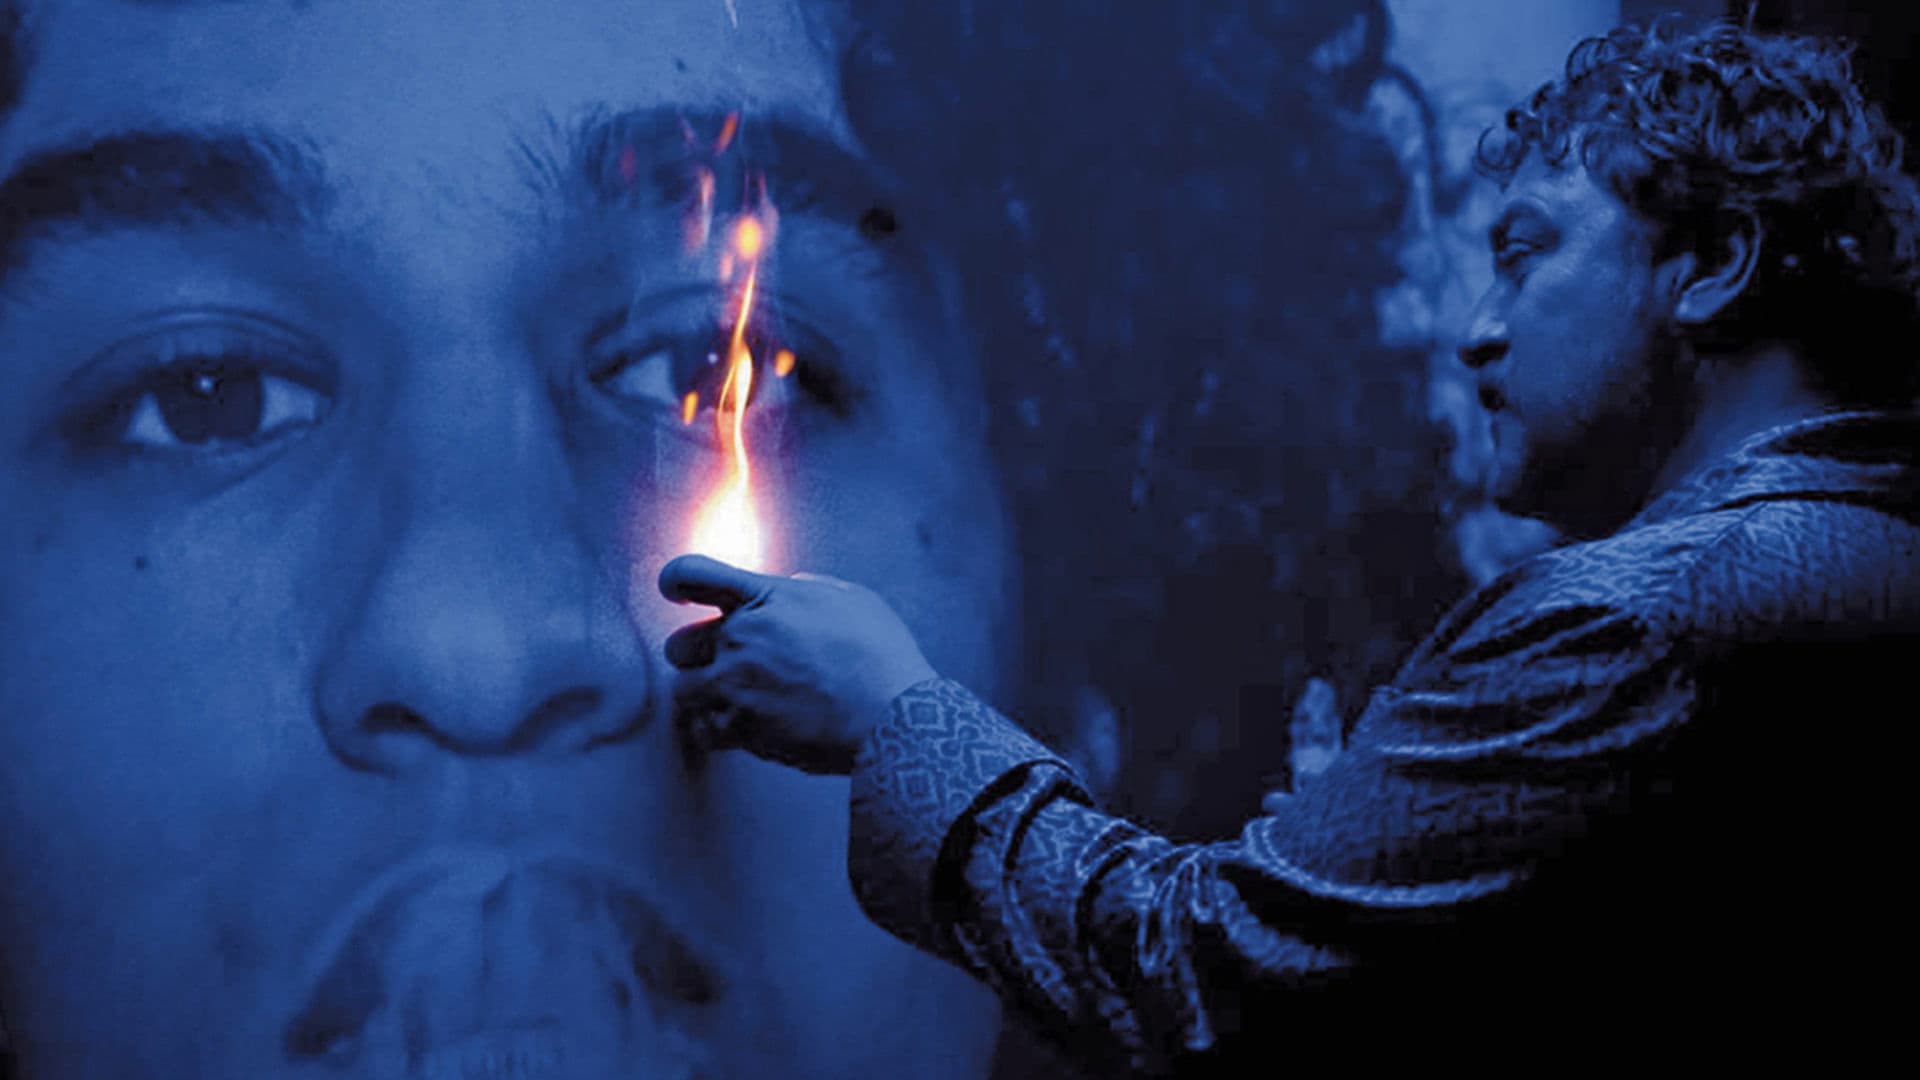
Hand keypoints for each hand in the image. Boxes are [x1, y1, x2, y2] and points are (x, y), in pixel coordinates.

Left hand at [657, 554, 938, 774]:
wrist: (894, 715)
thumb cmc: (881, 656)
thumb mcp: (850, 599)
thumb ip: (806, 590)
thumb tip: (786, 590)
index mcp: (764, 598)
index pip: (691, 573)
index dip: (675, 581)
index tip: (677, 594)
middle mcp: (741, 638)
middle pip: (678, 646)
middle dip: (697, 657)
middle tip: (727, 666)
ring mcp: (736, 685)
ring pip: (685, 692)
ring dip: (706, 697)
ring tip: (740, 702)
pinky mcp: (741, 729)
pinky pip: (705, 731)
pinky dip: (720, 732)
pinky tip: (748, 727)